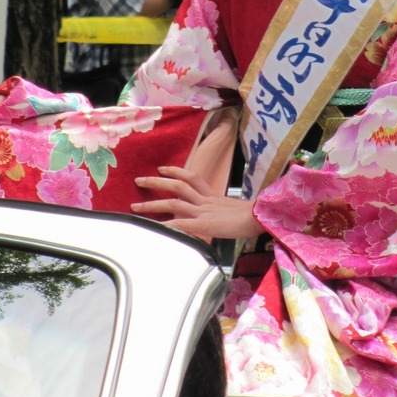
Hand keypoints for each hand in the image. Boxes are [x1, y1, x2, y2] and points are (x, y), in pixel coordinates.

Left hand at [131, 165, 264, 240]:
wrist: (261, 219)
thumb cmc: (255, 216)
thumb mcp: (236, 211)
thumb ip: (225, 212)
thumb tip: (223, 217)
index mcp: (213, 197)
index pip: (192, 178)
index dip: (176, 171)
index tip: (163, 168)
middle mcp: (206, 201)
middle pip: (177, 186)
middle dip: (156, 182)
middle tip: (139, 180)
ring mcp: (203, 212)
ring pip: (173, 203)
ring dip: (152, 204)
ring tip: (135, 205)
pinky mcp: (203, 225)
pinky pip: (180, 224)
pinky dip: (166, 226)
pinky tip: (153, 229)